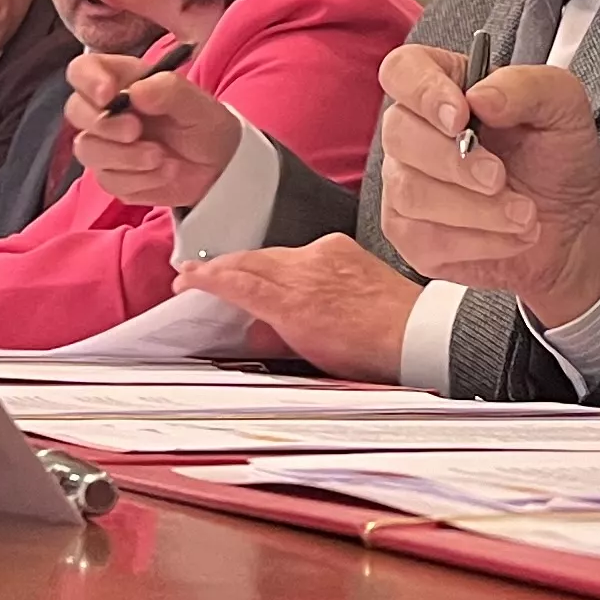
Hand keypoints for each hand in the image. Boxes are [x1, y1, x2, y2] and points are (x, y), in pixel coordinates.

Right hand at [65, 41, 236, 208]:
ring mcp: (106, 144)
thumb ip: (169, 91)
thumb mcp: (198, 105)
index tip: (108, 95)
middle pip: (75, 111)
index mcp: (124, 81)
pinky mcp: (112, 174)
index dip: (88, 80)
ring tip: (161, 157)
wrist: (218, 168)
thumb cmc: (205, 124)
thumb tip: (136, 91)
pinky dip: (139, 179)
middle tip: (135, 131)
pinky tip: (164, 172)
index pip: (83, 71)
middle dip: (104, 124)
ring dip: (124, 157)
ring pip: (87, 149)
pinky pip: (108, 179)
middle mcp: (108, 110)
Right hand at [173, 236, 422, 382]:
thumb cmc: (367, 353)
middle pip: (249, 260)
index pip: (236, 282)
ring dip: (253, 264)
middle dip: (221, 267)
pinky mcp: (339, 245)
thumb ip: (274, 337)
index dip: (204, 279)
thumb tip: (252, 330)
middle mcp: (304, 269)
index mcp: (292, 302)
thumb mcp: (311, 354)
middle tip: (198, 273)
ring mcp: (323, 253)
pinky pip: (302, 250)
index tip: (184, 279)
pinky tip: (287, 275)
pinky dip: (288, 262)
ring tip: (237, 275)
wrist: (415, 332)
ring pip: (273, 253)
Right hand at [371, 47, 599, 326]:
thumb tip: (480, 96)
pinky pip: (425, 239)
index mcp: (446, 85)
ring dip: (477, 209)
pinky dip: (479, 241)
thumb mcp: (563, 106)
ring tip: (524, 213)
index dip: (423, 91)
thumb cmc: (560, 156)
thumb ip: (526, 87)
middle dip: (456, 162)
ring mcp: (407, 184)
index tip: (461, 116)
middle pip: (398, 134)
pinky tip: (510, 234)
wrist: (575, 222)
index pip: (404, 70)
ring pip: (410, 193)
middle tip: (500, 177)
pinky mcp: (412, 235)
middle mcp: (416, 131)